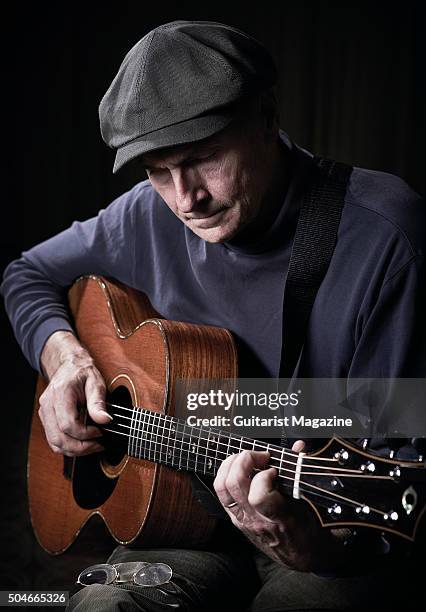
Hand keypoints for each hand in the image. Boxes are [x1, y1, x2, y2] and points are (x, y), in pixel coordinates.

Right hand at [38, 331, 110, 455]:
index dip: (85, 434)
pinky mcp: (46, 419)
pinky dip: (68, 446)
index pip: (68, 424)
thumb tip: (105, 420)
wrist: (69, 366)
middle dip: (81, 447)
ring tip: (93, 446)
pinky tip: (82, 443)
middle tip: (98, 445)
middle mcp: (48, 405)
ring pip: (54, 443)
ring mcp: (45, 413)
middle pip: (59, 438)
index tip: (100, 432)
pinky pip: (54, 440)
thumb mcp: (96, 383)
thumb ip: (99, 402)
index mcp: (60, 394)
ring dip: (74, 450)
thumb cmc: (82, 372)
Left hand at [213, 441, 347, 571]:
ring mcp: (244, 520)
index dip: (264, 476)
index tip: (274, 468)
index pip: (259, 496)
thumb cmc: (309, 529)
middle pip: (235, 485)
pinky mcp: (236, 520)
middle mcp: (257, 520)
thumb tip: (299, 446)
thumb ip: (302, 472)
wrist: (301, 556)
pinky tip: (238, 469)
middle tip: (259, 456)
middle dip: (244, 460)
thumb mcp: (313, 504)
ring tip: (245, 458)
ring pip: (223, 488)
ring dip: (231, 465)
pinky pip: (221, 494)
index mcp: (279, 518)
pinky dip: (225, 475)